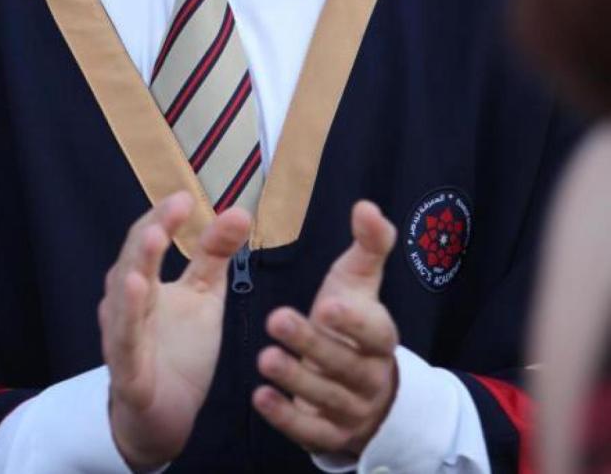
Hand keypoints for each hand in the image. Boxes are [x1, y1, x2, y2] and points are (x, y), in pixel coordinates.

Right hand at [99, 191, 250, 471]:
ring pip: (125, 295)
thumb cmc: (180, 350)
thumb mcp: (204, 296)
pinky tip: (137, 288)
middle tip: (174, 207)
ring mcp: (124, 334)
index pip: (148, 238)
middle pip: (135, 258)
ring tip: (155, 236)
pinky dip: (130, 315)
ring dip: (139, 264)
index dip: (165, 216)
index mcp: (144, 281)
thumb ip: (216, 255)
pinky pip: (126, 339)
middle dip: (153, 230)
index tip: (186, 196)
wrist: (166, 416)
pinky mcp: (128, 370)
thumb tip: (239, 211)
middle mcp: (127, 302)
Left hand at [253, 199, 398, 456]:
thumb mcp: (360, 281)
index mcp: (380, 338)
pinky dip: (286, 417)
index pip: (375, 333)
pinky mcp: (330, 434)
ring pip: (326, 398)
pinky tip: (261, 397)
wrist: (362, 385)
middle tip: (277, 318)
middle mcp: (370, 376)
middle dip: (312, 344)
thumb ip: (367, 244)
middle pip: (344, 365)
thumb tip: (366, 206)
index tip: (327, 305)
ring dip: (295, 379)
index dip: (354, 322)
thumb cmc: (353, 319)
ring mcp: (351, 410)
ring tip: (265, 357)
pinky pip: (310, 432)